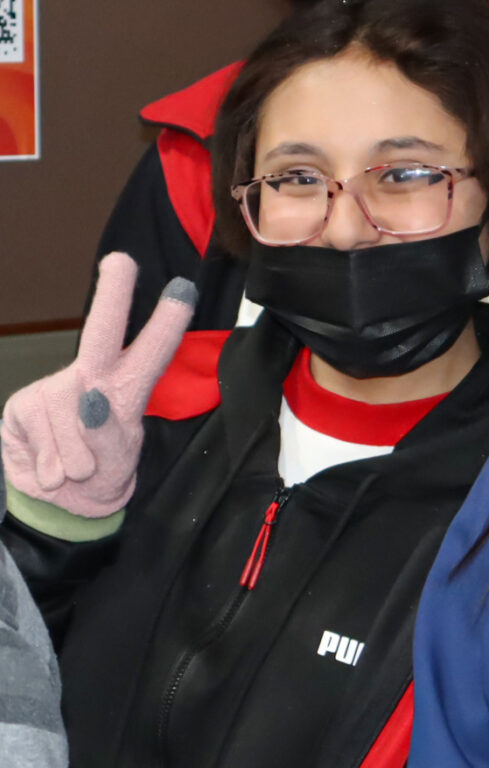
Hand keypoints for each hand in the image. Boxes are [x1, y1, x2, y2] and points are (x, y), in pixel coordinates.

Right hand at [2, 253, 194, 516]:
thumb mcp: (116, 466)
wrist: (58, 505)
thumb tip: (91, 398)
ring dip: (75, 455)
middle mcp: (92, 378)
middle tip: (122, 262)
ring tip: (77, 471)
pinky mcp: (24, 406)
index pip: (151, 353)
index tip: (184, 288)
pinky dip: (50, 462)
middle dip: (113, 294)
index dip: (167, 322)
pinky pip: (40, 431)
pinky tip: (53, 469)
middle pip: (101, 331)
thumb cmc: (100, 475)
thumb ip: (109, 437)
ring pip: (67, 412)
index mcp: (127, 389)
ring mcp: (55, 388)